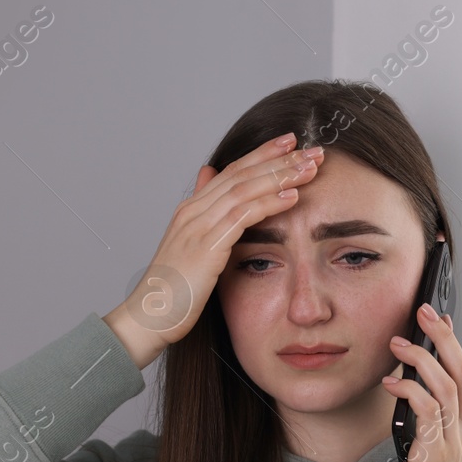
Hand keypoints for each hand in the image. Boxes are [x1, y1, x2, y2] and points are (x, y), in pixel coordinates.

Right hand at [104, 134, 324, 368]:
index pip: (232, 171)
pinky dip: (269, 203)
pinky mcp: (206, 246)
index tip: (291, 143)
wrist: (148, 318)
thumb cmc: (173, 293)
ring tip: (310, 167)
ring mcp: (197, 226)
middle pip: (241, 173)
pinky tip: (293, 196)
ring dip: (280, 176)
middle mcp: (193, 211)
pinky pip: (242, 216)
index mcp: (191, 210)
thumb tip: (209, 178)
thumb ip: (205, 215)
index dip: (262, 154)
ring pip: (245, 188)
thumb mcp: (191, 250)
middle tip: (313, 150)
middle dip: (279, 158)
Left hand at [380, 303, 461, 461]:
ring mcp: (454, 444)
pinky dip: (409, 390)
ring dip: (420, 358)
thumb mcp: (425, 455)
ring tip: (396, 344)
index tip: (440, 321)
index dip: (454, 346)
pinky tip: (390, 385)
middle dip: (444, 337)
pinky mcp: (434, 453)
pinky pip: (426, 410)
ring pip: (446, 385)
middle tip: (424, 312)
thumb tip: (409, 391)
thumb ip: (425, 426)